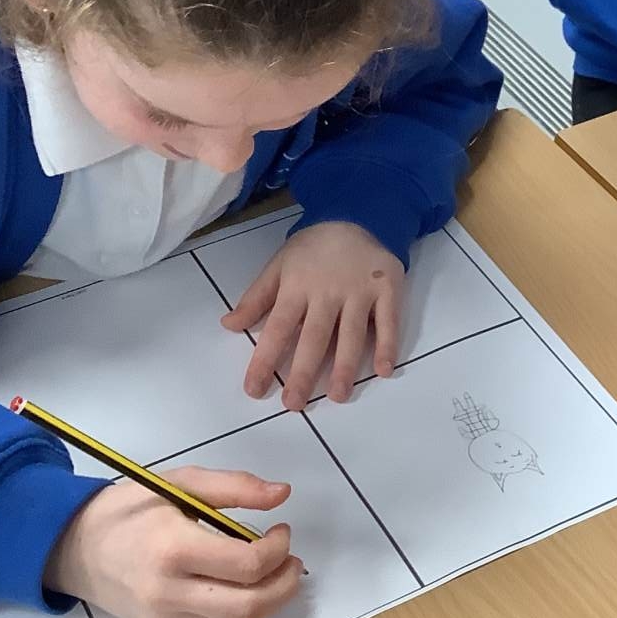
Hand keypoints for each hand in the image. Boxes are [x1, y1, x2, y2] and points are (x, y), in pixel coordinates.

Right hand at [46, 469, 301, 617]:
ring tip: (280, 573)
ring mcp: (168, 617)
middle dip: (285, 584)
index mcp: (174, 548)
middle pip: (249, 606)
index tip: (282, 528)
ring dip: (272, 601)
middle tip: (292, 559)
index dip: (278, 549)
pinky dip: (246, 609)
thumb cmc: (125, 509)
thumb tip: (282, 494)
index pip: (246, 564)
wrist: (71, 548)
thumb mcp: (177, 482)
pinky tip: (250, 586)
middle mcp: (171, 591)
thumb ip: (233, 487)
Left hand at [221, 221, 405, 409]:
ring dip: (345, 366)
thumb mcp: (278, 266)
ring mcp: (360, 291)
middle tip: (294, 404)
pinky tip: (384, 371)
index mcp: (297, 286)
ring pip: (351, 334)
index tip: (254, 389)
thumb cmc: (313, 248)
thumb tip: (228, 325)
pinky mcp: (388, 289)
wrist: (357, 213)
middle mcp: (328, 291)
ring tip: (337, 396)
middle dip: (302, 372)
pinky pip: (388, 321)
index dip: (265, 359)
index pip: (278, 328)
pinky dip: (388, 345)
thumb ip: (256, 298)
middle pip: (314, 337)